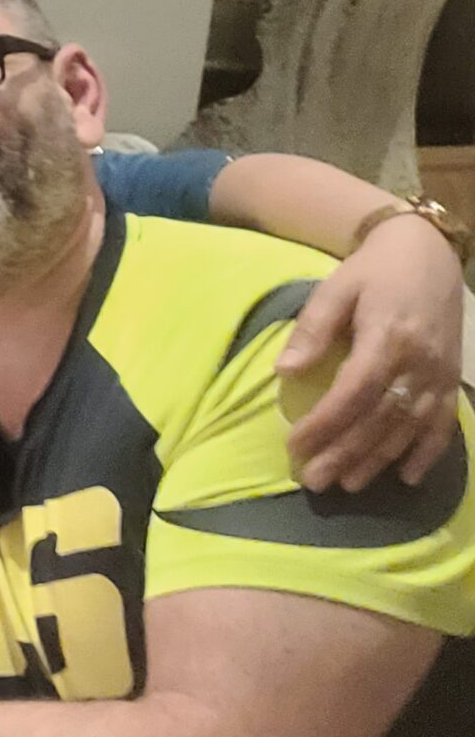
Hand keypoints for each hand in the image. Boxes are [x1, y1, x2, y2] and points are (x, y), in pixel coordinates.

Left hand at [280, 214, 466, 491]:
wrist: (428, 252)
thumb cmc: (372, 271)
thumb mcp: (335, 288)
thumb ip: (313, 330)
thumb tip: (284, 371)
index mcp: (387, 338)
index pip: (353, 393)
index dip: (325, 424)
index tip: (294, 446)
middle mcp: (419, 362)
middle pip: (380, 418)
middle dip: (345, 453)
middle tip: (313, 480)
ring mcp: (441, 374)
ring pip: (408, 428)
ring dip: (377, 460)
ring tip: (346, 484)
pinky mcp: (453, 380)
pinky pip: (444, 425)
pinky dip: (428, 453)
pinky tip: (407, 477)